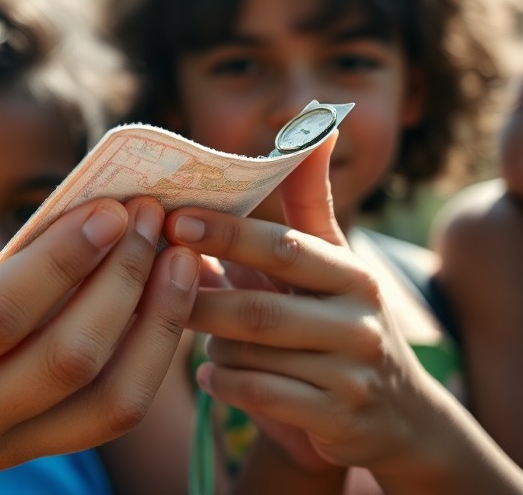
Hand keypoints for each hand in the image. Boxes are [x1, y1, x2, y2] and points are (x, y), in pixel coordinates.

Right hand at [0, 196, 200, 493]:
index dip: (58, 264)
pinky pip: (106, 417)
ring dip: (154, 326)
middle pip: (64, 359)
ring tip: (181, 258)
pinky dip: (149, 361)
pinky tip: (166, 305)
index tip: (106, 211)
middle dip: (121, 282)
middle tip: (151, 217)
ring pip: (104, 400)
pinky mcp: (26, 453)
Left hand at [164, 135, 443, 473]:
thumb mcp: (328, 263)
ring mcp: (351, 373)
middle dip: (198, 299)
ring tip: (194, 334)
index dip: (226, 233)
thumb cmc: (335, 322)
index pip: (282, 247)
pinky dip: (222, 384)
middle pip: (258, 309)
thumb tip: (315, 126)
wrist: (395, 419)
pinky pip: (255, 396)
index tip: (173, 219)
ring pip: (249, 356)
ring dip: (210, 346)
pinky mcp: (337, 418)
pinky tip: (208, 376)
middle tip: (151, 286)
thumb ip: (308, 202)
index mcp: (350, 274)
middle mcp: (358, 321)